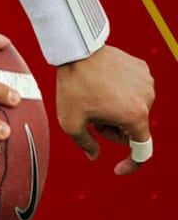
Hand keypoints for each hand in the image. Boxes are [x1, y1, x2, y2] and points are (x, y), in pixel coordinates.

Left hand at [55, 45, 154, 174]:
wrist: (77, 51)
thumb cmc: (73, 87)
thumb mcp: (71, 122)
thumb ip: (85, 144)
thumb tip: (94, 155)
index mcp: (135, 116)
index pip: (142, 150)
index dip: (131, 164)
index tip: (119, 168)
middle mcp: (148, 100)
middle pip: (133, 129)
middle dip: (113, 129)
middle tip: (92, 117)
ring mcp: (147, 83)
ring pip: (134, 109)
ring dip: (117, 111)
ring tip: (95, 97)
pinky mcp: (143, 69)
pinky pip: (133, 90)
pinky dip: (120, 93)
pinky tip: (102, 84)